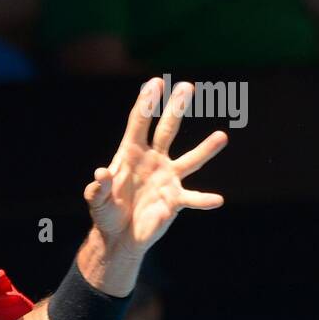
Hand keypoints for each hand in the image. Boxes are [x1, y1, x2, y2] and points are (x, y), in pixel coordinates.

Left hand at [85, 78, 227, 256]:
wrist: (119, 237)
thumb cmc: (106, 214)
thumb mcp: (96, 200)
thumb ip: (98, 188)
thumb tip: (101, 174)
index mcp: (130, 154)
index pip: (139, 123)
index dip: (146, 104)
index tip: (155, 82)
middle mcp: (153, 160)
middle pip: (167, 130)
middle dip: (175, 109)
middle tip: (187, 86)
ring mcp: (167, 178)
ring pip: (190, 160)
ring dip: (206, 149)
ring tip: (222, 136)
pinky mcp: (175, 200)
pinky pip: (193, 198)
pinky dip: (204, 200)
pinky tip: (217, 200)